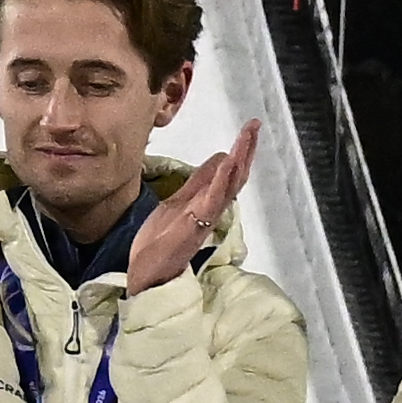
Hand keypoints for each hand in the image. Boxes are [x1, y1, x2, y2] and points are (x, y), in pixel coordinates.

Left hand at [125, 108, 265, 287]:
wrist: (147, 276)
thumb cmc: (160, 244)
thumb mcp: (178, 203)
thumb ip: (198, 183)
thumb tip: (219, 158)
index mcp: (205, 204)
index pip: (229, 174)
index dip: (241, 151)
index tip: (250, 128)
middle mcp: (209, 211)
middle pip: (234, 177)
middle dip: (246, 151)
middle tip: (254, 126)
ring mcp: (203, 220)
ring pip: (227, 187)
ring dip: (239, 160)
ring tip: (247, 137)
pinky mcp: (193, 228)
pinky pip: (210, 202)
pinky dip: (220, 182)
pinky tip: (227, 163)